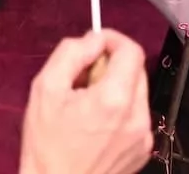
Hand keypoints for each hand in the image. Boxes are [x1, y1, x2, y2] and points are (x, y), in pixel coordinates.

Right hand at [18, 29, 152, 173]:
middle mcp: (137, 117)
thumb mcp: (45, 88)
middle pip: (137, 71)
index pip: (132, 51)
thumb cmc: (47, 143)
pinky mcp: (142, 151)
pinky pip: (136, 116)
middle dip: (112, 64)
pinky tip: (96, 124)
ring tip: (87, 103)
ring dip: (116, 87)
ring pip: (137, 93)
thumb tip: (94, 39)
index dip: (113, 39)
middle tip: (83, 76)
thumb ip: (71, 53)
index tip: (95, 43)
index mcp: (114, 99)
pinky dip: (120, 110)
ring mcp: (143, 137)